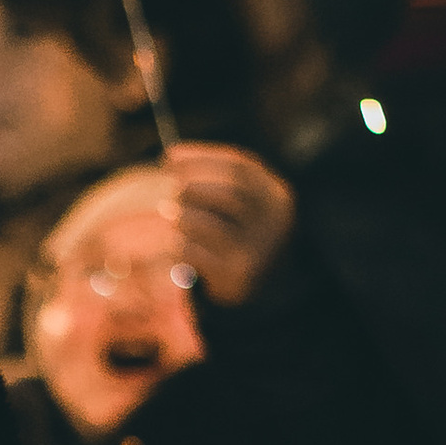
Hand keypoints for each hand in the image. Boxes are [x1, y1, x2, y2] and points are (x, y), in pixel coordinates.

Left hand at [157, 143, 295, 304]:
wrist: (261, 288)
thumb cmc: (240, 234)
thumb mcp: (242, 203)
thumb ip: (216, 178)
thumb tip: (171, 156)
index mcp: (276, 196)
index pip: (238, 166)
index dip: (200, 158)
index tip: (169, 156)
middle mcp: (274, 221)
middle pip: (227, 191)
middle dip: (191, 184)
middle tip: (168, 185)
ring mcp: (258, 249)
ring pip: (209, 223)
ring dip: (182, 214)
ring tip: (168, 212)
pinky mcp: (236, 274)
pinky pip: (196, 252)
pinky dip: (178, 243)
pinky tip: (172, 241)